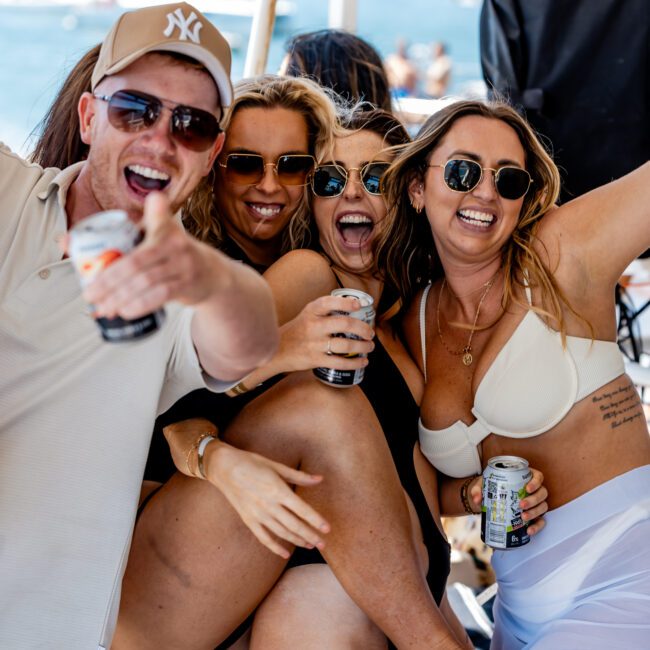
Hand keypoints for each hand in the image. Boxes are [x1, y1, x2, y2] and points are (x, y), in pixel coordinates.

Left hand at [83, 192, 225, 318]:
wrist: (212, 275)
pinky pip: (160, 295)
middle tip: (90, 294)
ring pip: (145, 282)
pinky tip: (125, 311)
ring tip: (103, 308)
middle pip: (135, 264)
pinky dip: (140, 304)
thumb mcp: (154, 237)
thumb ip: (117, 236)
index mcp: (164, 228)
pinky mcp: (188, 285)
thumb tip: (64, 240)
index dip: (143, 220)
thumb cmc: (172, 254)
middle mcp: (176, 244)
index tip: (108, 241)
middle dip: (109, 282)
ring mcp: (183, 265)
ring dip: (121, 297)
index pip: (152, 220)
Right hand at [205, 441, 330, 558]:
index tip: (327, 528)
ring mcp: (257, 514)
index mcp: (277, 489)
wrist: (223, 467)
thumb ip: (298, 476)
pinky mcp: (248, 520)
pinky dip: (275, 547)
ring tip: (310, 545)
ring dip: (297, 540)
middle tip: (323, 543)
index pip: (301, 509)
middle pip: (293, 525)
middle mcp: (268, 505)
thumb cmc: (252, 463)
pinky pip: (263, 538)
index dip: (315, 520)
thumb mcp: (276, 466)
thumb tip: (319, 479)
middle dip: (310, 535)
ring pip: (281, 533)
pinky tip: (285, 553)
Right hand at [277, 294, 374, 372]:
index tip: (358, 305)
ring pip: (345, 345)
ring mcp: (314, 343)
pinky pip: (340, 362)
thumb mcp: (307, 315)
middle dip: (363, 329)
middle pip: (344, 324)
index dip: (346, 303)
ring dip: (362, 347)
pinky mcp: (315, 359)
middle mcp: (313, 325)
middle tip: (370, 333)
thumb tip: (351, 306)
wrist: (275, 350)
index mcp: (312, 311)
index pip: (330, 302)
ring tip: (369, 347)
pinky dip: (355, 363)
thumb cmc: (295, 332)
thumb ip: (325, 311)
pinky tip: (362, 362)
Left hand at [468, 468, 547, 534]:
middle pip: (542, 493)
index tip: (527, 488)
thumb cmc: (490, 487)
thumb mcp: (483, 485)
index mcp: (524, 477)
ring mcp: (535, 503)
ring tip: (523, 517)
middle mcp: (533, 490)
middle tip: (521, 505)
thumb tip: (477, 499)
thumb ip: (478, 489)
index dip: (536, 482)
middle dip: (533, 500)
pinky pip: (541, 521)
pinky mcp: (534, 515)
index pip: (538, 476)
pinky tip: (529, 530)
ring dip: (535, 512)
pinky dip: (537, 526)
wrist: (488, 500)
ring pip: (543, 506)